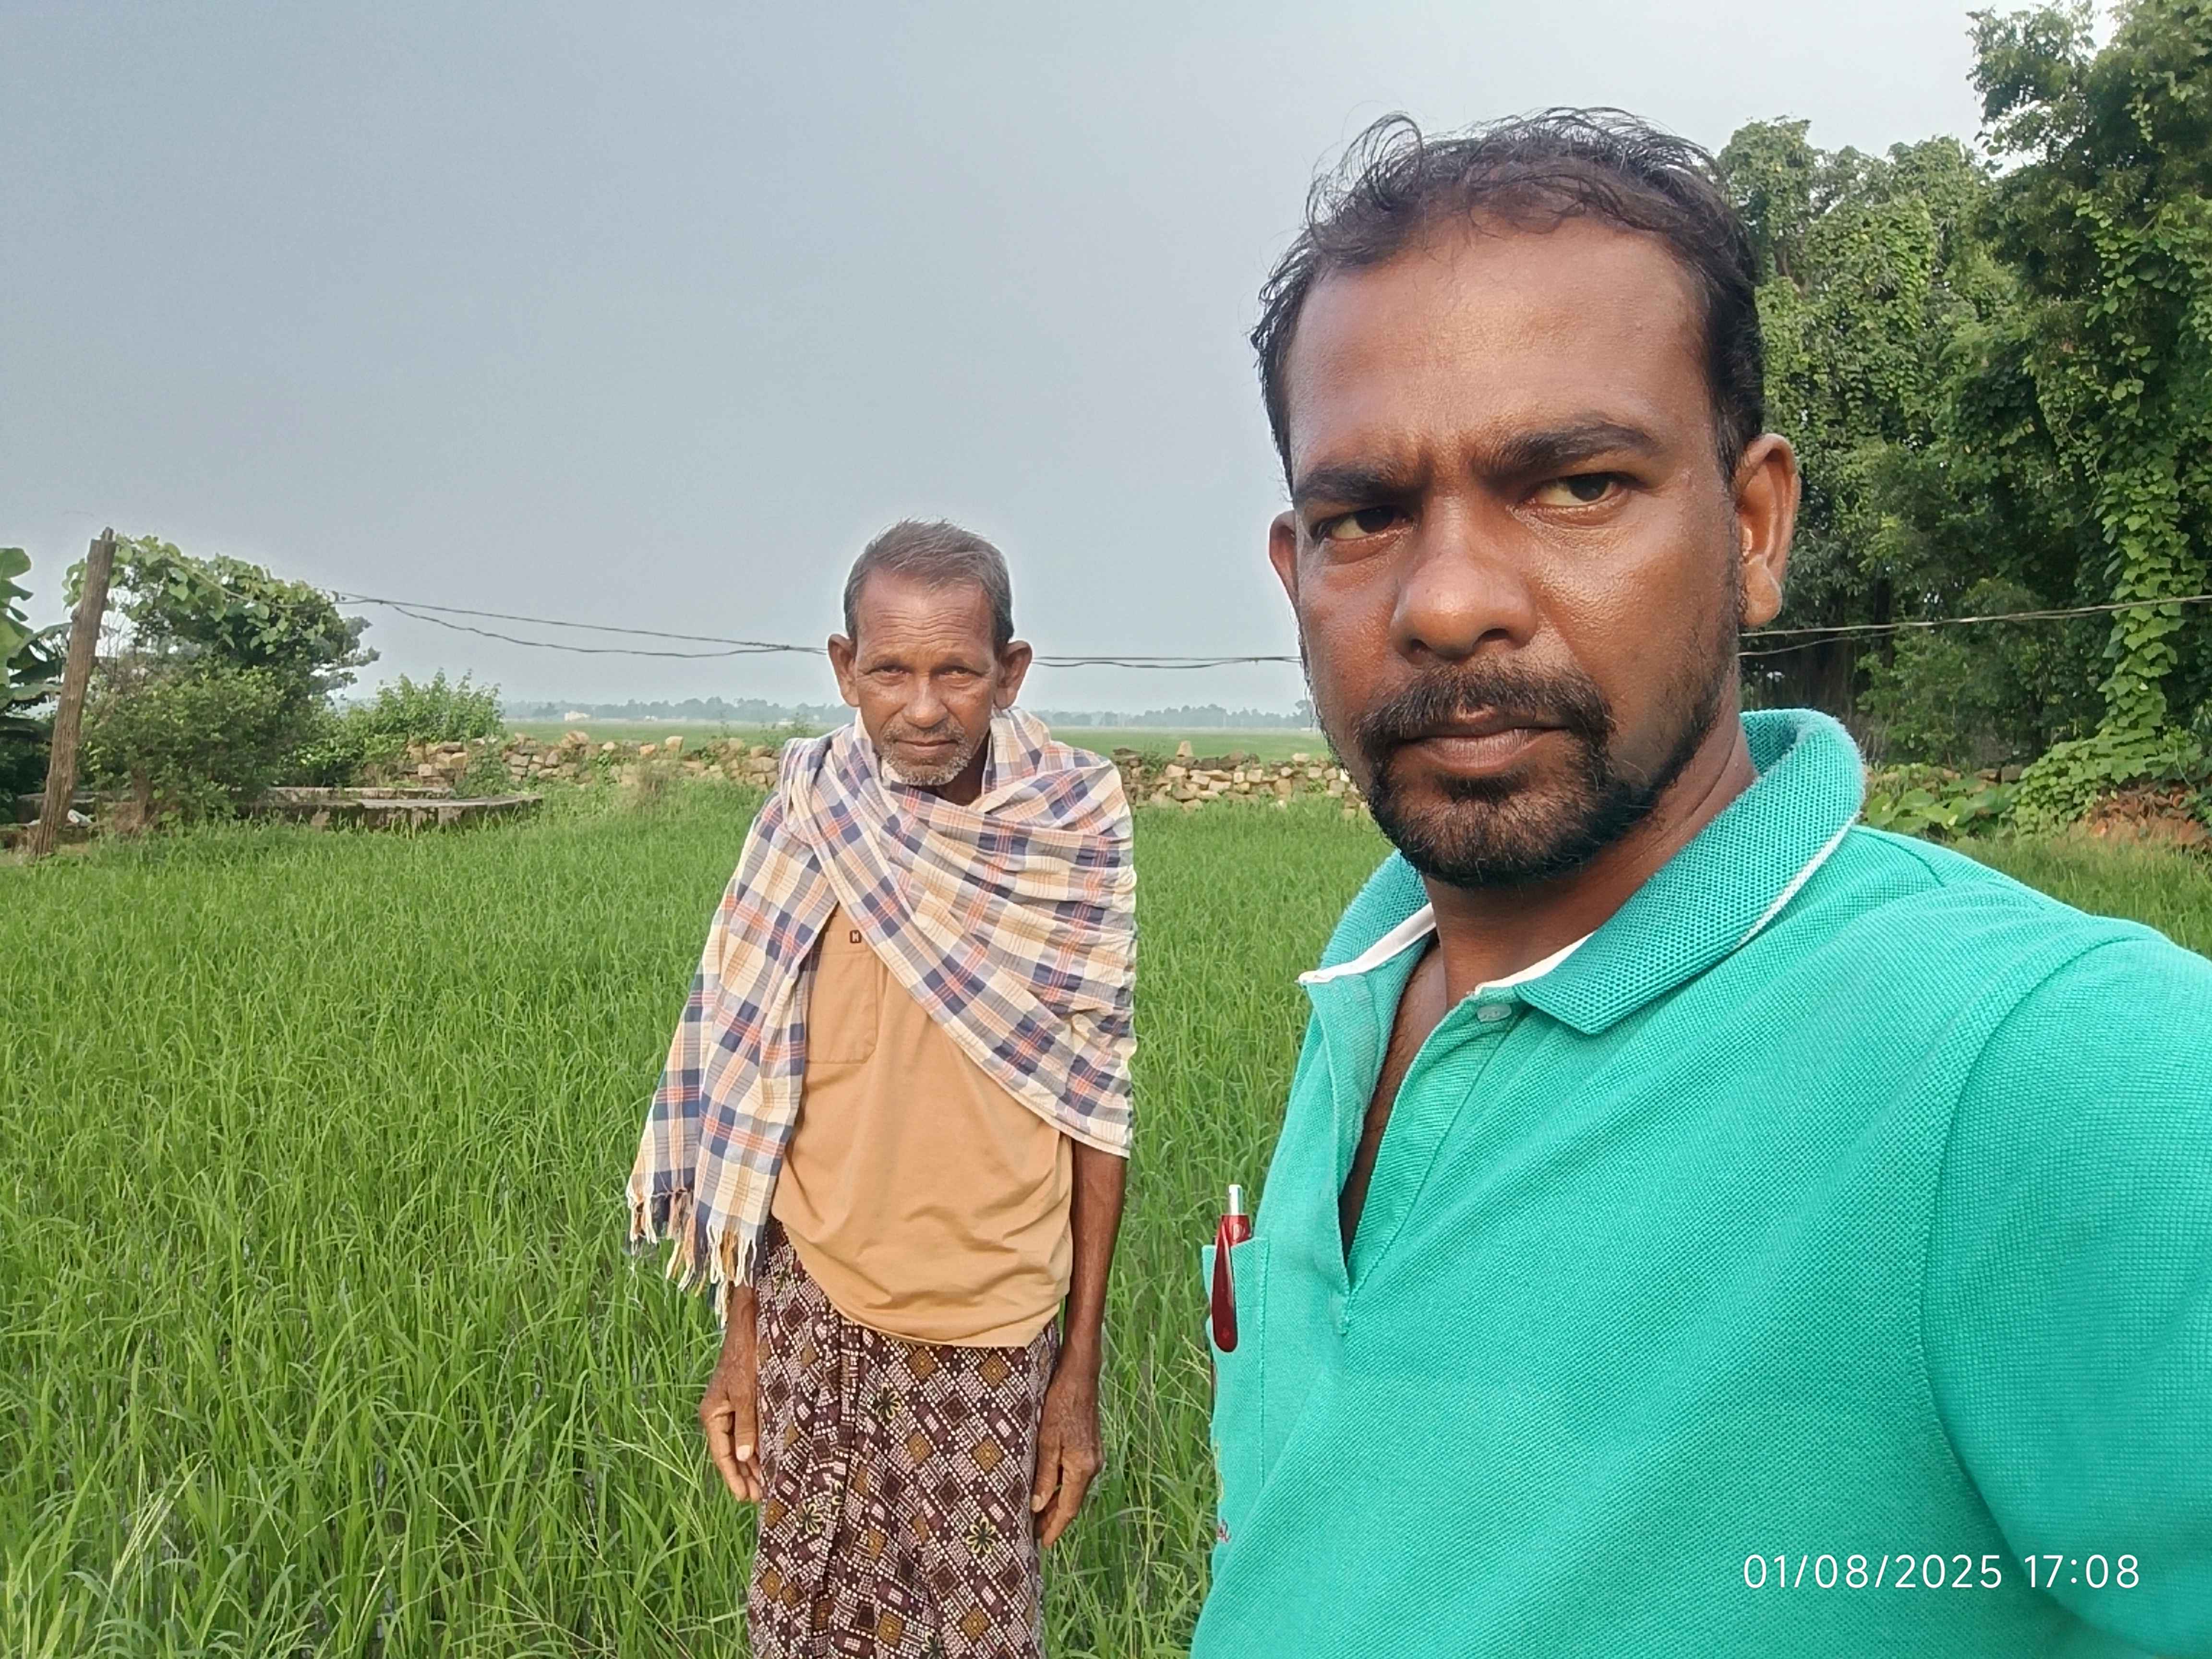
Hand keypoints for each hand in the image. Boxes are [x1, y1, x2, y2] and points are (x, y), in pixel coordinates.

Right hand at [699, 1285, 760, 1502]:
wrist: (750, 1322)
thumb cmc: (746, 1355)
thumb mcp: (747, 1392)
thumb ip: (746, 1425)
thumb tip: (742, 1457)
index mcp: (713, 1414)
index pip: (721, 1454)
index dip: (733, 1477)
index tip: (745, 1497)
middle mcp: (719, 1413)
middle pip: (730, 1452)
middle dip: (744, 1475)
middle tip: (760, 1497)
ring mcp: (732, 1407)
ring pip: (740, 1442)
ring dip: (752, 1462)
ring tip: (765, 1484)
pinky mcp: (745, 1399)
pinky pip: (749, 1429)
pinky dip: (757, 1444)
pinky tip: (769, 1457)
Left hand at [1029, 1350, 1101, 1548]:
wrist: (1080, 1375)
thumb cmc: (1060, 1403)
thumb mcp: (1046, 1440)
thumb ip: (1043, 1475)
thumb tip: (1038, 1507)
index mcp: (1082, 1468)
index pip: (1068, 1509)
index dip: (1054, 1528)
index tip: (1042, 1544)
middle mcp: (1092, 1466)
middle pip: (1072, 1502)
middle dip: (1053, 1520)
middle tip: (1033, 1535)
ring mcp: (1094, 1456)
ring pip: (1073, 1489)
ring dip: (1057, 1504)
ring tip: (1037, 1517)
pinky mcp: (1090, 1447)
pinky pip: (1075, 1476)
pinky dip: (1062, 1488)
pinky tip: (1049, 1489)